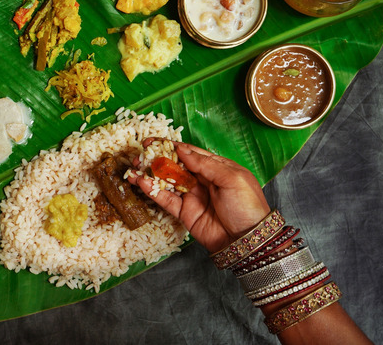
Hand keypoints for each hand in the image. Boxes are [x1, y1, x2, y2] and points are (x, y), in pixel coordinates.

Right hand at [128, 142, 269, 252]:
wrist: (248, 240)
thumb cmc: (246, 206)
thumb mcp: (232, 179)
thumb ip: (206, 164)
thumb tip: (182, 150)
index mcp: (216, 168)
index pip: (190, 153)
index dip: (172, 146)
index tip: (154, 142)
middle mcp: (202, 180)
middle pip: (175, 165)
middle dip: (157, 159)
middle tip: (140, 154)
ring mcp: (192, 196)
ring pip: (166, 182)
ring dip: (150, 174)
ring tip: (134, 168)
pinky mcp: (184, 212)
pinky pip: (165, 199)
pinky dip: (152, 191)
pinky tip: (141, 183)